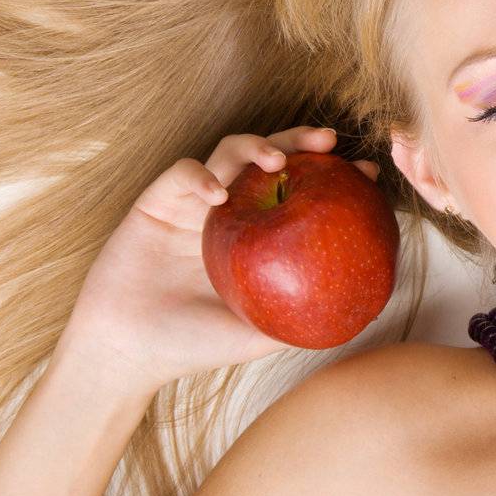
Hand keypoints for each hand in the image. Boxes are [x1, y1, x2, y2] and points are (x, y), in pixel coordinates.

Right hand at [52, 127, 382, 393]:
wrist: (128, 356)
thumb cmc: (195, 345)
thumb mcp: (262, 333)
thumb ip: (305, 320)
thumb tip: (364, 315)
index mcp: (257, 232)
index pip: (302, 187)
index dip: (334, 173)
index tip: (367, 171)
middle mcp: (230, 209)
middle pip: (270, 156)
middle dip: (300, 140)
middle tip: (328, 139)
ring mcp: (193, 202)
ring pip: (229, 152)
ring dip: (256, 146)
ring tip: (278, 161)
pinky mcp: (155, 202)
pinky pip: (182, 174)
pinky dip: (200, 176)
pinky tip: (216, 194)